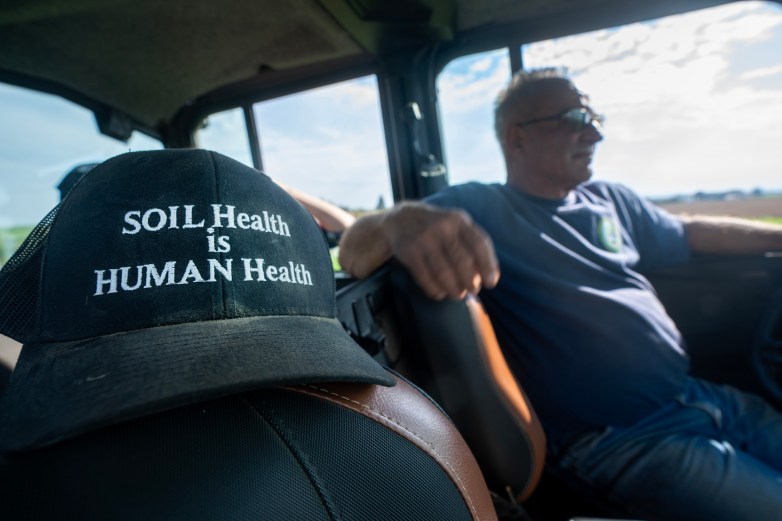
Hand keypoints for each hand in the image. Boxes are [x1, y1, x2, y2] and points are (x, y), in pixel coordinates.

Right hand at [381, 202, 498, 299]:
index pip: (479, 244)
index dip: (488, 266)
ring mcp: (424, 240)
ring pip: (444, 273)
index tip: (491, 283)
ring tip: (457, 295)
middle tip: (473, 291)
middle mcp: (442, 228)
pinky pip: (425, 278)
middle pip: (462, 262)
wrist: (400, 219)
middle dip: (471, 282)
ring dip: (454, 289)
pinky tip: (440, 293)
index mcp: (459, 220)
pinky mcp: (409, 252)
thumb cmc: (437, 227)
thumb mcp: (456, 225)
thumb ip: (473, 244)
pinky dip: (435, 290)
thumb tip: (488, 275)